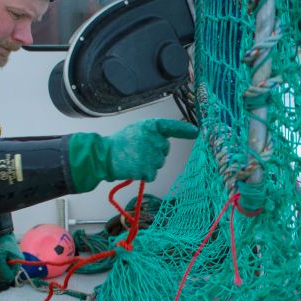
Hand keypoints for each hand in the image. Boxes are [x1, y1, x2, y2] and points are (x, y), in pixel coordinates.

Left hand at [0, 232, 24, 283]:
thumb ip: (3, 270)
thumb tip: (6, 279)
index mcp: (18, 262)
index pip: (10, 276)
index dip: (1, 277)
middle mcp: (18, 261)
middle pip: (7, 273)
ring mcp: (13, 258)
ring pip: (4, 267)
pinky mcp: (9, 255)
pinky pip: (3, 262)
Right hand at [65, 118, 195, 191]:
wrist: (104, 156)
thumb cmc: (120, 143)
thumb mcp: (137, 130)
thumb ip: (153, 134)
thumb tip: (166, 143)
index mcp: (151, 126)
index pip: (172, 127)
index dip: (185, 129)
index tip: (196, 131)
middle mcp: (155, 140)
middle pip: (164, 149)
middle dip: (155, 151)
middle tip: (137, 150)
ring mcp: (152, 156)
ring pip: (159, 163)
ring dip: (148, 163)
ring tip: (133, 158)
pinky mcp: (148, 170)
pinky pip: (152, 174)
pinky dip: (144, 173)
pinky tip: (133, 167)